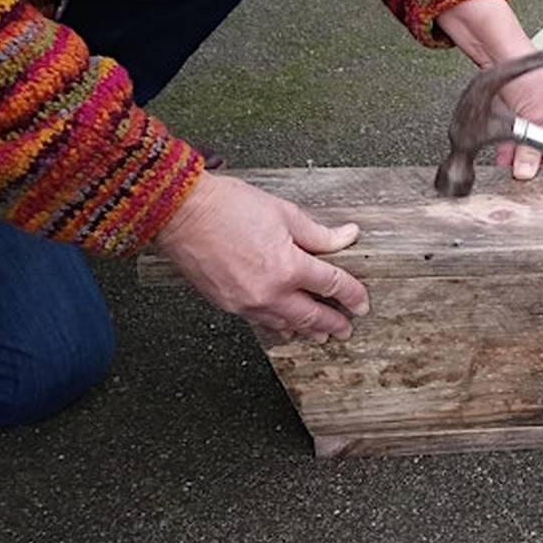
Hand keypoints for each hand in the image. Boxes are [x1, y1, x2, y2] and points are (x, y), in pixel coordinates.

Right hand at [153, 173, 367, 344]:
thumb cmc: (226, 207)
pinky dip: (277, 326)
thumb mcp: (283, 212)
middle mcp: (269, 291)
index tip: (361, 302)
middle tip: (347, 329)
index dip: (352, 294)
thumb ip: (318, 233)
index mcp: (288, 266)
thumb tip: (346, 237)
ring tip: (320, 335)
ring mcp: (246, 302)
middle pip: (312, 316)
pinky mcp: (227, 305)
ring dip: (307, 331)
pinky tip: (284, 327)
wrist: (181, 213)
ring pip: (285, 325)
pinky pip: (261, 322)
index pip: (332, 285)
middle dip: (333, 324)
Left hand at [494, 63, 542, 178]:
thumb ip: (530, 149)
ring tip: (512, 162)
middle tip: (525, 169)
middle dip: (536, 161)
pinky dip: (511, 148)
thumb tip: (528, 170)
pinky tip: (504, 154)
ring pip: (532, 147)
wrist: (500, 56)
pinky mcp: (520, 117)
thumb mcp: (534, 119)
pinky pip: (518, 140)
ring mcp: (537, 118)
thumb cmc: (528, 76)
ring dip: (520, 156)